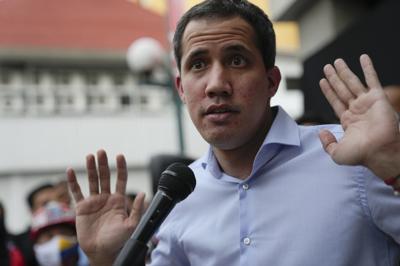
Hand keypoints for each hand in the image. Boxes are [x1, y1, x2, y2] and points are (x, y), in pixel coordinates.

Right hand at [67, 149, 144, 265]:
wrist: (102, 251)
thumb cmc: (118, 241)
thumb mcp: (131, 226)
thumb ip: (137, 210)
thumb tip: (144, 193)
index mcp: (119, 200)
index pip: (121, 179)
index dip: (120, 167)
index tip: (119, 155)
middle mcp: (106, 198)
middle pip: (105, 176)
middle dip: (103, 164)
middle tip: (101, 151)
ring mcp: (94, 201)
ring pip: (92, 181)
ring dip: (90, 168)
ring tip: (90, 156)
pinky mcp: (81, 208)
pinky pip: (76, 192)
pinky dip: (73, 182)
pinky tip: (70, 171)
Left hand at [319, 54, 399, 180]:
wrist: (379, 152)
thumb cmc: (360, 155)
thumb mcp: (336, 152)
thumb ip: (326, 143)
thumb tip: (321, 132)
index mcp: (348, 121)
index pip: (335, 101)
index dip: (329, 91)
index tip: (322, 81)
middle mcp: (357, 110)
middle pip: (342, 89)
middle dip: (334, 78)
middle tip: (327, 67)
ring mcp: (367, 103)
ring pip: (353, 82)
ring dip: (345, 71)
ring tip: (336, 61)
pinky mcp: (378, 98)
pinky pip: (372, 79)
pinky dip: (368, 67)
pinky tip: (363, 57)